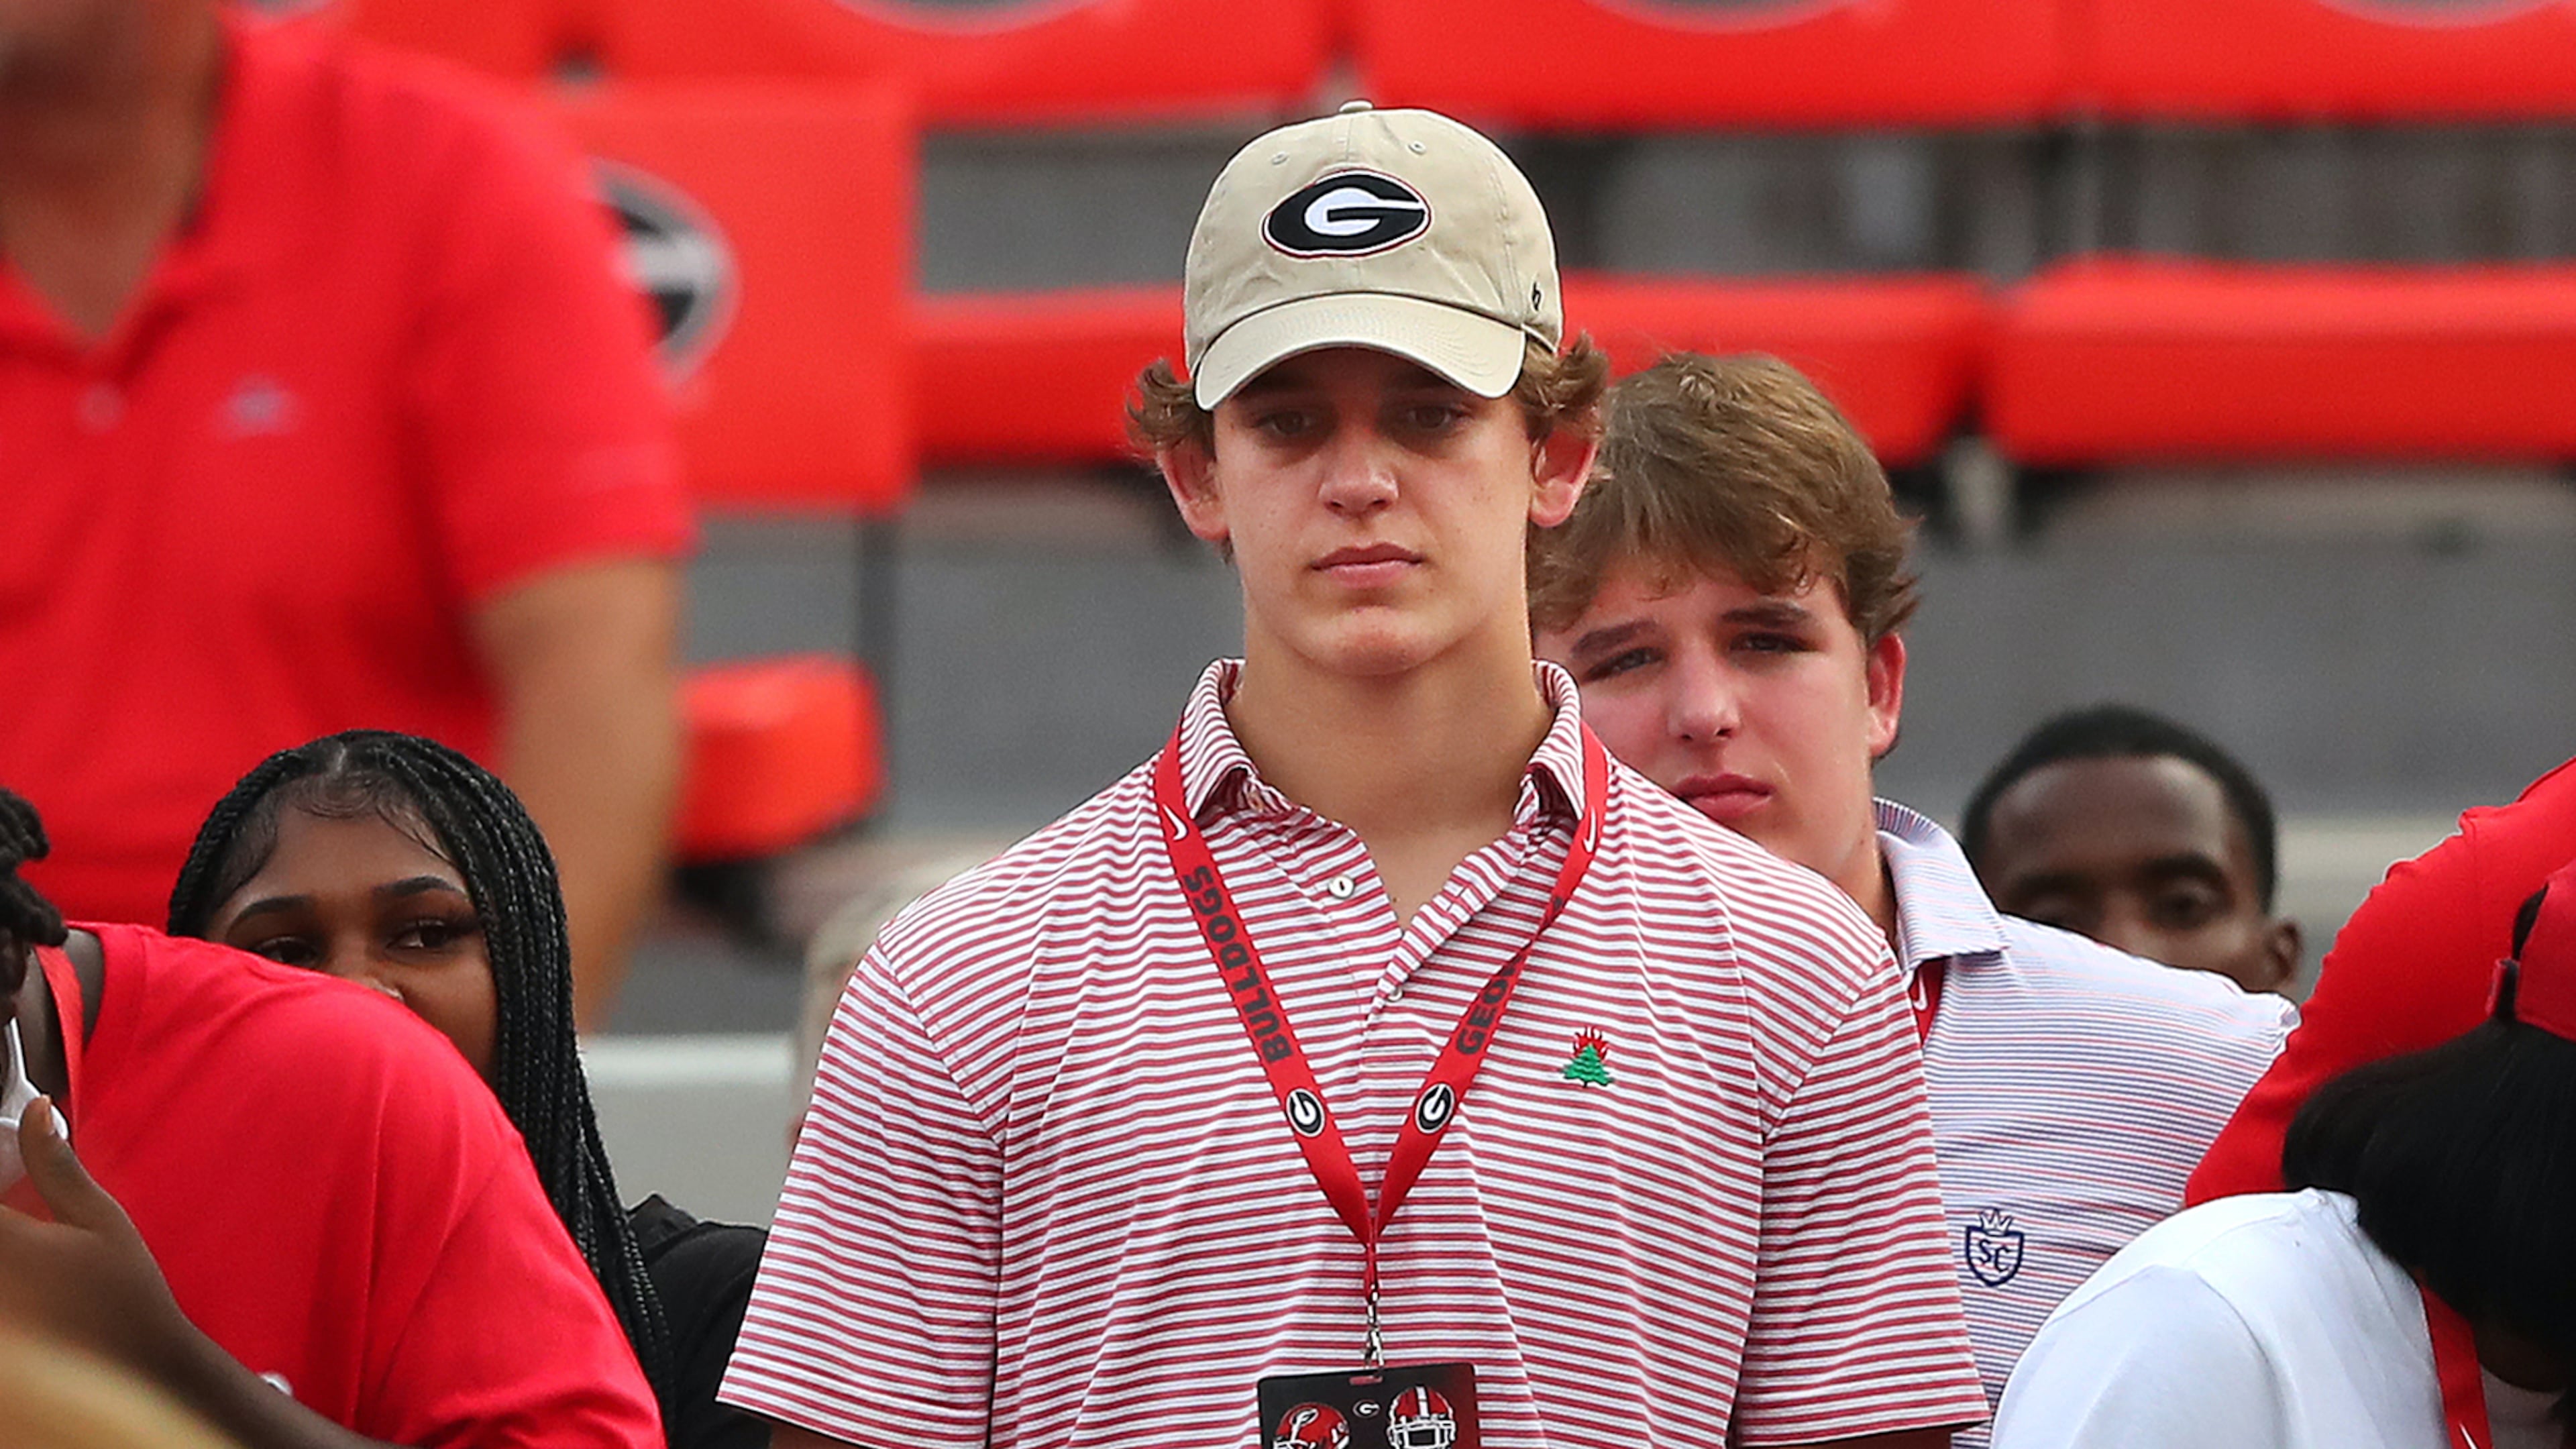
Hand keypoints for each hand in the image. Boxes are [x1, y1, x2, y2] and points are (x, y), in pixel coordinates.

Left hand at [0, 1099, 192, 1379]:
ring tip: (26, 1233)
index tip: (5, 1164)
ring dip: (2, 1232)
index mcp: (4, 1244)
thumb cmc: (125, 1293)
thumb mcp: (100, 1219)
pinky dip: (5, 1265)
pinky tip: (23, 1263)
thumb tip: (36, 1111)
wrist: (133, 1365)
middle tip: (16, 1196)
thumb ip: (56, 1165)